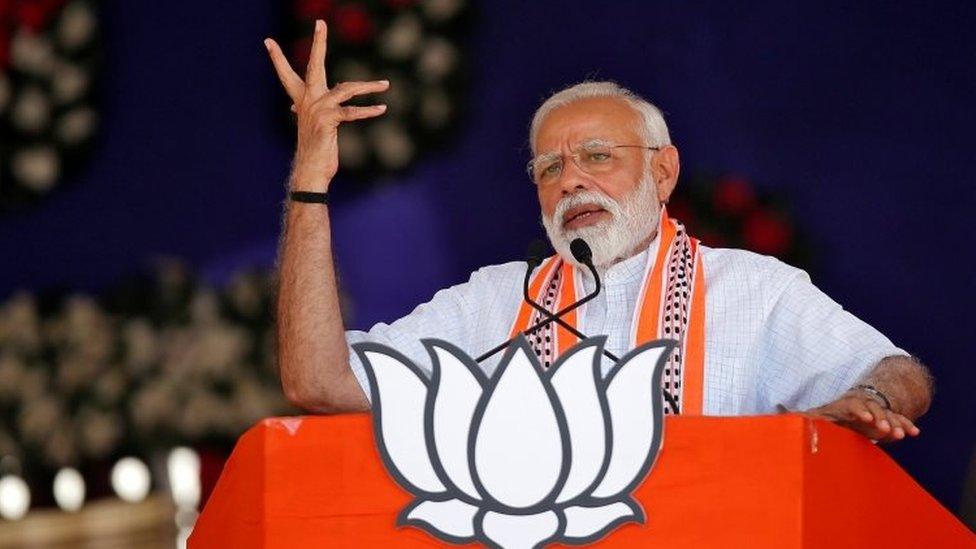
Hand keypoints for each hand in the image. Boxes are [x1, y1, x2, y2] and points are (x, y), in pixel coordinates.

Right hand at [264, 20, 388, 189]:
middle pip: (313, 65)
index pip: (287, 73)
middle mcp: (307, 101)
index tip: (267, 41)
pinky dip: (368, 111)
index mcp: (302, 99)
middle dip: (319, 43)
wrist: (311, 170)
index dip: (277, 58)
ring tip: (385, 84)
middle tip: (320, 23)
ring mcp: (317, 110)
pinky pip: (351, 113)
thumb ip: (308, 110)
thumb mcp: (312, 126)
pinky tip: (381, 108)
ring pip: (346, 89)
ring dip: (368, 87)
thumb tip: (298, 105)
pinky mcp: (328, 122)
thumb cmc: (315, 149)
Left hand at [803, 390, 920, 442]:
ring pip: (888, 414)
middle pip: (874, 409)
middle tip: (884, 430)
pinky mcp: (887, 419)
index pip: (855, 406)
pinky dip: (906, 425)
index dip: (861, 411)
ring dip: (895, 423)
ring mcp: (878, 411)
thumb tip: (788, 415)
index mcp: (848, 405)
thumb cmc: (833, 415)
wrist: (850, 409)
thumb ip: (809, 417)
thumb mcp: (821, 415)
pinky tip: (914, 433)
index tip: (865, 419)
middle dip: (880, 418)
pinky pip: (898, 420)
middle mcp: (865, 405)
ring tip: (902, 435)